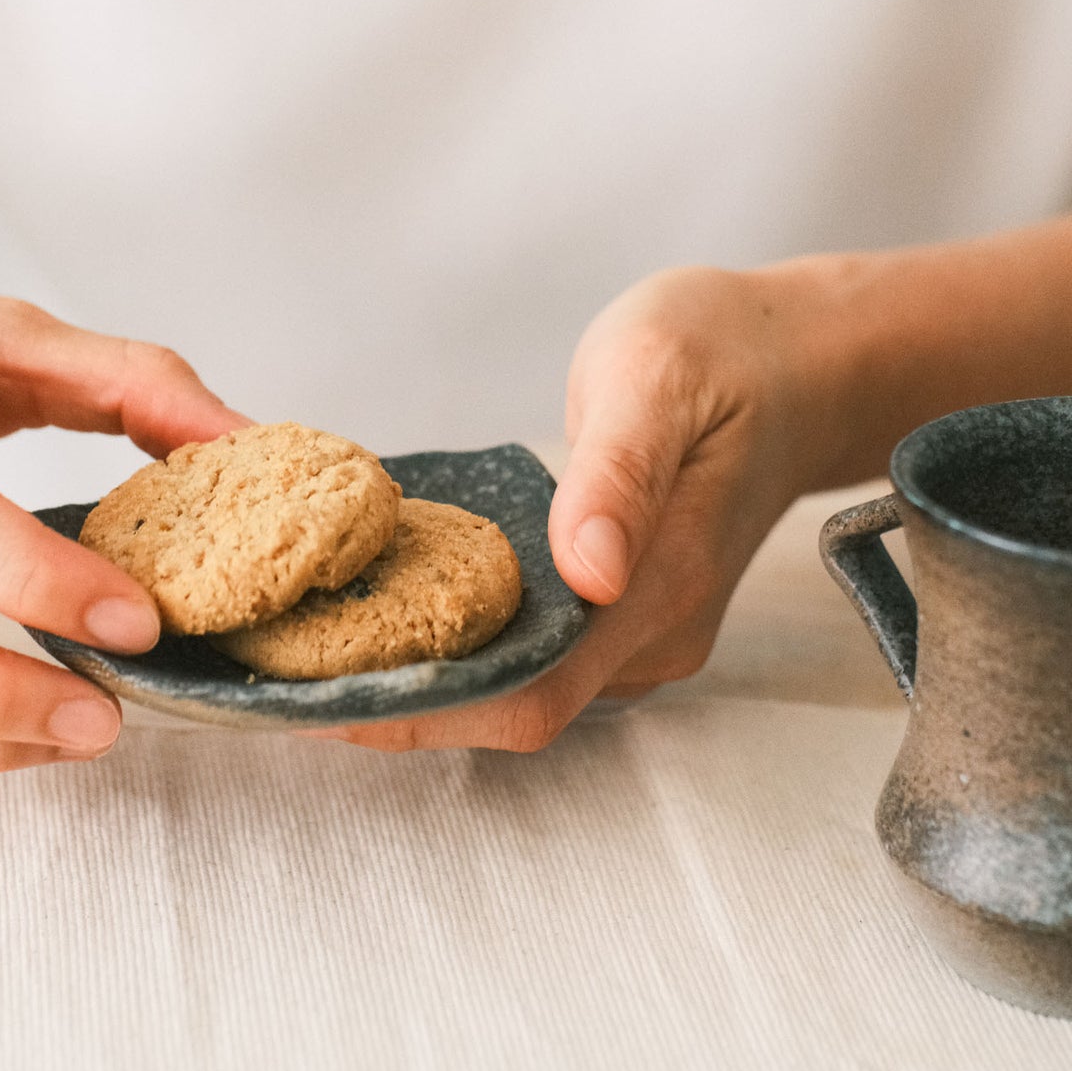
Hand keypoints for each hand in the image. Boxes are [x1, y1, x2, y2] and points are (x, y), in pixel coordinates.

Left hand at [325, 264, 837, 751]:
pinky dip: (451, 641)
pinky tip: (383, 608)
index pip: (528, 694)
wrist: (793, 362)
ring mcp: (637, 628)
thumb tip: (587, 571)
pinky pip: (526, 645)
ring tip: (307, 648)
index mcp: (659, 586)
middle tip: (278, 677)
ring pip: (515, 683)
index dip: (422, 714)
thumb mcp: (657, 381)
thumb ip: (620, 476)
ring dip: (417, 677)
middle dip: (395, 705)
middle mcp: (648, 632)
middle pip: (509, 706)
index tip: (316, 704)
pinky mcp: (619, 608)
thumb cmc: (724, 355)